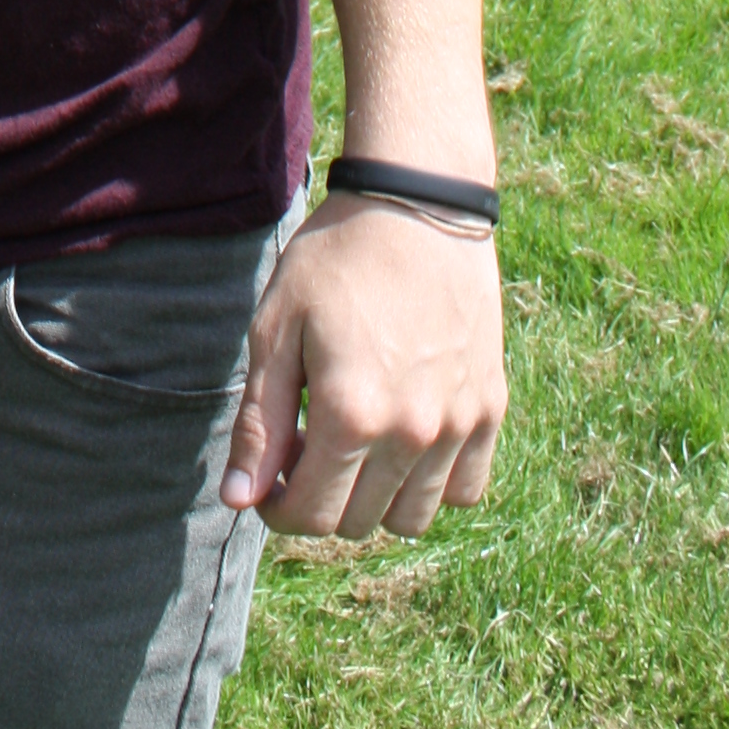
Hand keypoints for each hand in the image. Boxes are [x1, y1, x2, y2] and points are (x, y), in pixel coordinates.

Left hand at [223, 197, 506, 537]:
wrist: (417, 207)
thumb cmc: (335, 260)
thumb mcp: (277, 328)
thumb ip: (260, 422)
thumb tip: (238, 499)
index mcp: (352, 416)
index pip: (310, 516)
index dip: (276, 507)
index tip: (267, 477)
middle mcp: (412, 434)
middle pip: (356, 522)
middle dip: (319, 497)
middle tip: (305, 443)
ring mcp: (458, 426)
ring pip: (412, 518)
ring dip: (374, 497)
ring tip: (355, 441)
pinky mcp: (490, 410)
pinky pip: (465, 489)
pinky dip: (434, 482)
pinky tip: (406, 437)